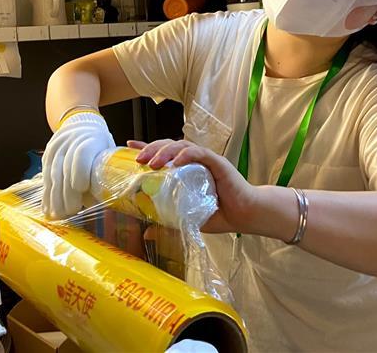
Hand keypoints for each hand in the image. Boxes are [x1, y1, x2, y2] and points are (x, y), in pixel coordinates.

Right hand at [42, 112, 114, 219]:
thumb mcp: (108, 153)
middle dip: (67, 192)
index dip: (80, 171)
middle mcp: (72, 141)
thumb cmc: (100, 146)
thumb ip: (105, 174)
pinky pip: (45, 176)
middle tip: (70, 211)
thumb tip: (100, 202)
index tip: (81, 189)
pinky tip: (47, 209)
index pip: (82, 153)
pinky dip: (46, 194)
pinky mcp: (47, 154)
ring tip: (58, 215)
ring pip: (53, 173)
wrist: (82, 125)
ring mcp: (57, 147)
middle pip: (65, 168)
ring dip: (55, 197)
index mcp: (92, 139)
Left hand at [128, 139, 259, 233]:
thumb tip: (147, 231)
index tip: (129, 146)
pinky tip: (177, 161)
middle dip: (152, 148)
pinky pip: (200, 154)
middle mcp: (195, 160)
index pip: (164, 152)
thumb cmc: (220, 214)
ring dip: (166, 151)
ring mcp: (206, 160)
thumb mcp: (189, 218)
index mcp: (187, 168)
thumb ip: (170, 221)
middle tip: (139, 159)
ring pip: (182, 146)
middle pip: (170, 144)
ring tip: (153, 163)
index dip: (147, 147)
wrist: (246, 215)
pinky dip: (187, 155)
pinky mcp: (218, 163)